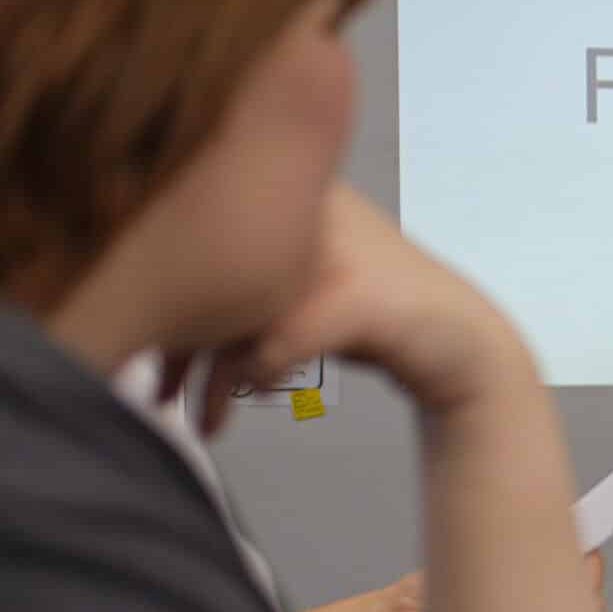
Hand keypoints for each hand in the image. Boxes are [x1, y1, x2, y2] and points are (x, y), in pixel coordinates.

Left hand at [169, 185, 522, 432]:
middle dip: (174, 347)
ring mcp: (339, 251)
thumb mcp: (297, 286)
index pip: (201, 235)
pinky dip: (258, 375)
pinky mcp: (359, 298)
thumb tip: (150, 315)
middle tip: (155, 395)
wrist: (464, 347)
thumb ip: (236, 281)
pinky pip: (276, 343)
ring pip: (237, 312)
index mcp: (292, 190)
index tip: (148, 355)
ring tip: (199, 421)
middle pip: (211, 274)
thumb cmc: (371, 318)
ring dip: (211, 377)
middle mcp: (313, 208)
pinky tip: (257, 394)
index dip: (160, 297)